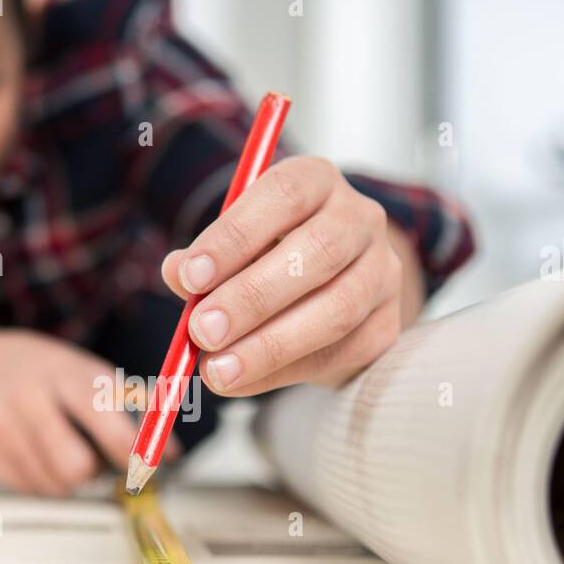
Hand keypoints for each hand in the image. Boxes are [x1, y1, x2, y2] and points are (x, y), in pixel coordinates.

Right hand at [0, 328, 142, 496]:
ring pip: (53, 486)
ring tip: (60, 453)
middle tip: (95, 461)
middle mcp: (30, 397)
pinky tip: (35, 457)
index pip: (104, 418)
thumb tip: (170, 449)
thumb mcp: (84, 371)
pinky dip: (40, 482)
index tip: (147, 465)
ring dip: (67, 481)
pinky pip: (28, 489)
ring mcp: (1, 425)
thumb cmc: (40, 373)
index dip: (130, 450)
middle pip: (75, 466)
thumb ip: (131, 408)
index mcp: (65, 374)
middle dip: (93, 473)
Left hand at [160, 155, 416, 395]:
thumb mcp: (233, 246)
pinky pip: (340, 352)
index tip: (191, 276)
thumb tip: (177, 273)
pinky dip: (285, 371)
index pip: (284, 196)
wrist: (330, 286)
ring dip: (270, 345)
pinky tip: (244, 381)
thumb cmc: (269, 256)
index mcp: (317, 182)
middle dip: (253, 297)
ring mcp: (382, 273)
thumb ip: (204, 260)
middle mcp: (360, 219)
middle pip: (318, 252)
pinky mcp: (386, 325)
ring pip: (337, 308)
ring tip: (218, 371)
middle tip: (203, 332)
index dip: (235, 236)